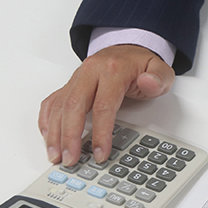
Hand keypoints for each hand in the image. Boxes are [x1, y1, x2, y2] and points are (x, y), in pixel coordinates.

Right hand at [39, 44, 174, 165]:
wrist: (128, 47)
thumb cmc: (141, 64)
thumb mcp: (160, 69)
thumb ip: (159, 78)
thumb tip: (149, 83)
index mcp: (113, 70)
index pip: (103, 106)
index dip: (100, 133)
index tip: (100, 153)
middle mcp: (91, 71)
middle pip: (74, 106)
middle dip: (70, 136)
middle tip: (70, 159)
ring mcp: (77, 77)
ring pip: (60, 106)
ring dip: (55, 133)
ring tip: (57, 155)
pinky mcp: (70, 83)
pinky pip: (52, 101)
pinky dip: (47, 120)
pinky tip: (49, 136)